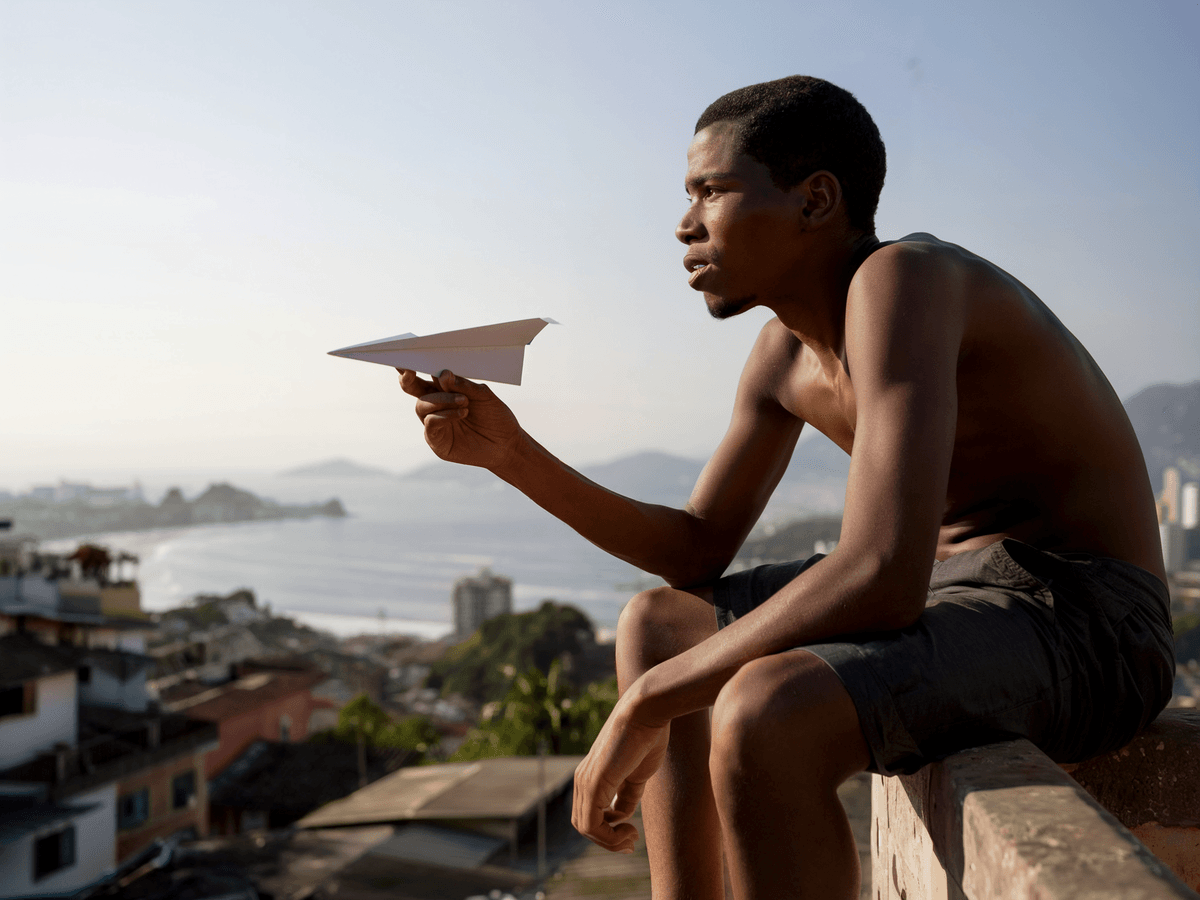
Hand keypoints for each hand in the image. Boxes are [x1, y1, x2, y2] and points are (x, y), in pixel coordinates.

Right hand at [398, 369, 521, 469]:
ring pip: (422, 406)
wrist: (507, 443)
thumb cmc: (495, 416)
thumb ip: (463, 385)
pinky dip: (444, 416)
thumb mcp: (483, 395)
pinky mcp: (437, 441)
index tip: (404, 360)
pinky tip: (461, 413)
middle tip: (410, 371)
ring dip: (441, 400)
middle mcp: (436, 406)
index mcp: (444, 390)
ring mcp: (435, 424)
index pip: (424, 377)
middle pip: (414, 390)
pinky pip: (431, 425)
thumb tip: (443, 374)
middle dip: (408, 380)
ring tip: (463, 401)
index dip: (411, 368)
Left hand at [571, 686, 669, 852]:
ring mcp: (585, 781)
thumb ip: (627, 795)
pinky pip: (591, 824)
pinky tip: (630, 829)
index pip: (589, 815)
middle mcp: (582, 779)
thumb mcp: (637, 774)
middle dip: (609, 840)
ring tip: (633, 838)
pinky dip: (609, 837)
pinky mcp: (594, 783)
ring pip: (586, 828)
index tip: (633, 834)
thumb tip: (622, 816)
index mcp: (591, 775)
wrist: (647, 711)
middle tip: (633, 842)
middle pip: (584, 825)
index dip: (609, 832)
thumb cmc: (647, 736)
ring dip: (610, 841)